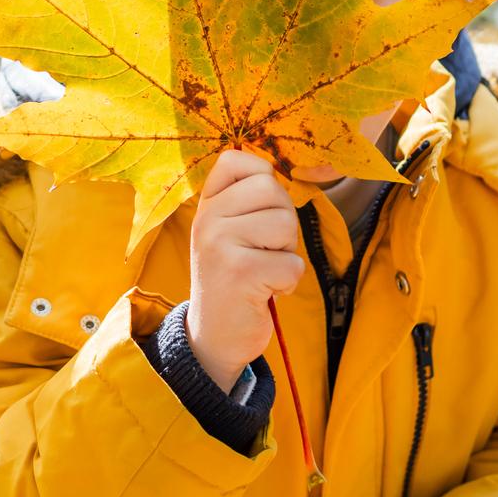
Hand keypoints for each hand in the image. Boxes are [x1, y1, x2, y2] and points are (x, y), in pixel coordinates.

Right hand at [185, 148, 305, 392]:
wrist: (214, 336)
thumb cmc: (233, 278)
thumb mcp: (227, 231)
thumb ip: (246, 199)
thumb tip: (281, 170)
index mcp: (206, 205)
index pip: (237, 160)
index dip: (262, 179)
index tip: (256, 213)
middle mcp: (207, 220)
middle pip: (272, 191)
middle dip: (283, 223)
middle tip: (264, 251)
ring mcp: (220, 245)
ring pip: (286, 225)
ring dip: (286, 253)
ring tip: (263, 271)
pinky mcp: (241, 274)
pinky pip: (292, 263)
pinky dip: (288, 282)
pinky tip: (265, 292)